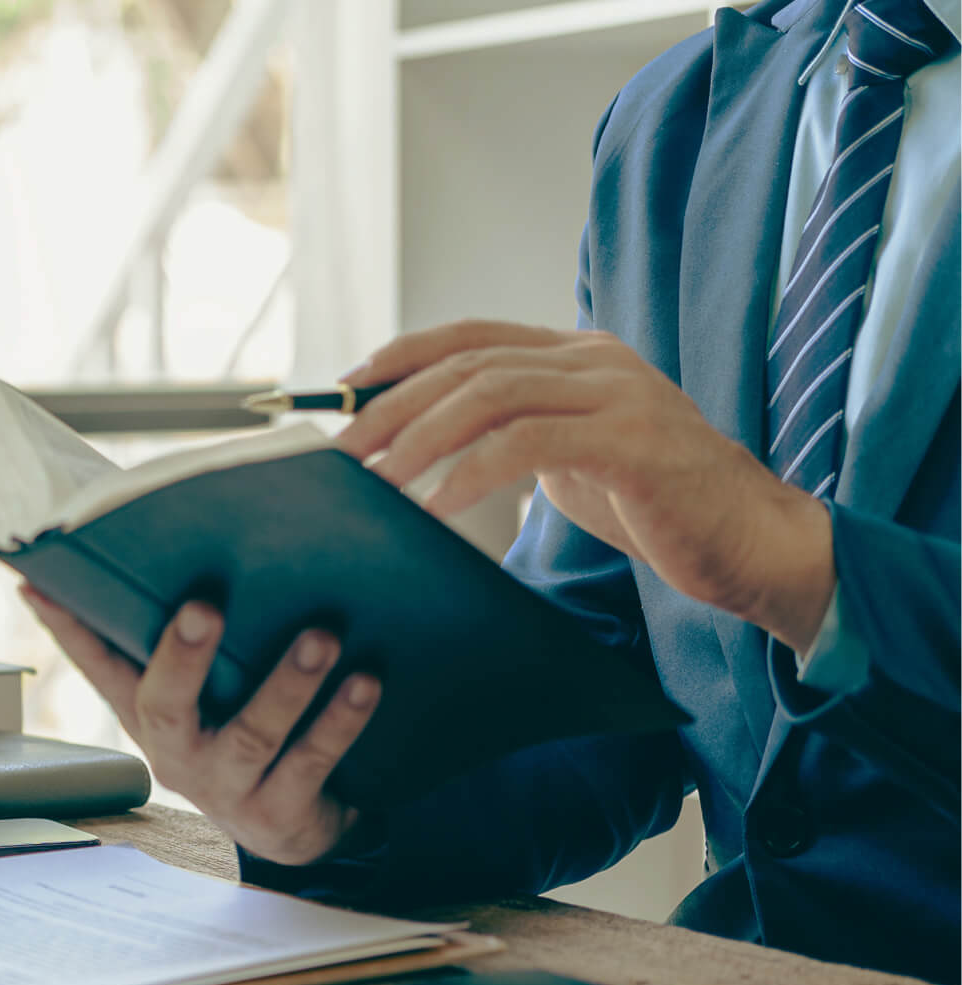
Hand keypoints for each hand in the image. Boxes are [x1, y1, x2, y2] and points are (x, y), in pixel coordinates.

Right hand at [20, 587, 380, 865]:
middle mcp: (177, 754)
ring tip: (321, 636)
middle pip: (166, 705)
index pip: (97, 664)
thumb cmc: (239, 735)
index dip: (67, 626)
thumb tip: (112, 567)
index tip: (41, 579)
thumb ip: (166, 640)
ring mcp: (227, 788)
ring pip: (253, 735)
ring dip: (287, 683)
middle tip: (204, 604)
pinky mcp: (280, 814)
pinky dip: (340, 721)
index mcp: (149, 715)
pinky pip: (313, 762)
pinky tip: (365, 682)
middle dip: (182, 655)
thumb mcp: (194, 695)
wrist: (293, 829)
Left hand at [339, 320, 834, 652]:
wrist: (750, 541)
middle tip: (343, 451)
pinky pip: (529, 444)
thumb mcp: (572, 458)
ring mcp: (617, 392)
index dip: (400, 356)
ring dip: (421, 438)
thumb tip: (429, 445)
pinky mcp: (631, 439)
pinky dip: (473, 472)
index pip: (469, 336)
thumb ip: (517, 434)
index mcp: (576, 356)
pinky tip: (437, 505)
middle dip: (393, 407)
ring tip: (378, 481)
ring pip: (491, 394)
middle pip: (468, 364)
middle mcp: (594, 359)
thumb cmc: (654, 506)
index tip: (343, 389)